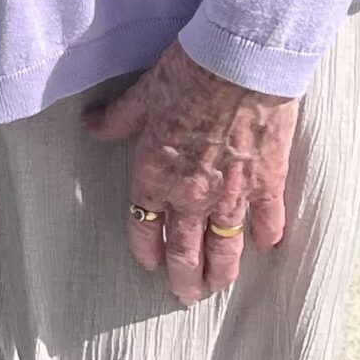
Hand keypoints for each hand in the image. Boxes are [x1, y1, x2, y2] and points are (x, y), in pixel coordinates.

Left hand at [83, 41, 296, 303]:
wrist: (242, 63)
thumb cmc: (190, 71)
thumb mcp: (143, 93)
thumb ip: (118, 117)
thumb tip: (91, 125)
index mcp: (155, 173)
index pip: (143, 225)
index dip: (145, 248)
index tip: (148, 264)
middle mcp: (191, 194)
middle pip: (185, 250)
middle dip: (183, 278)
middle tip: (185, 296)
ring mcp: (232, 193)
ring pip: (225, 248)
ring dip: (221, 272)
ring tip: (218, 288)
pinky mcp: (267, 182)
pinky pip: (268, 221)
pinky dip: (267, 237)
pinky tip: (266, 247)